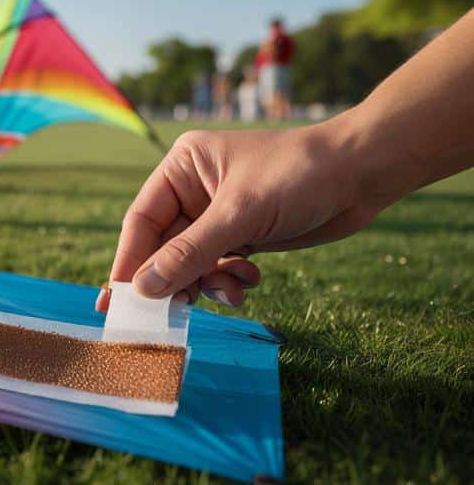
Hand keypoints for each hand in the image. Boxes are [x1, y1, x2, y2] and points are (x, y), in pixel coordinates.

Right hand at [97, 121, 397, 312]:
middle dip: (173, 279)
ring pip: (192, 263)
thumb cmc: (299, 175)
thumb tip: (143, 290)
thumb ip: (189, 254)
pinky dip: (229, 281)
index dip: (130, 263)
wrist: (364, 174)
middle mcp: (194, 190)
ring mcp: (219, 215)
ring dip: (207, 283)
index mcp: (182, 167)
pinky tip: (250, 281)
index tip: (119, 302)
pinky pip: (219, 267)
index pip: (141, 221)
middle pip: (164, 247)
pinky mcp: (244, 235)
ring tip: (229, 293)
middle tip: (166, 317)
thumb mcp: (240, 214)